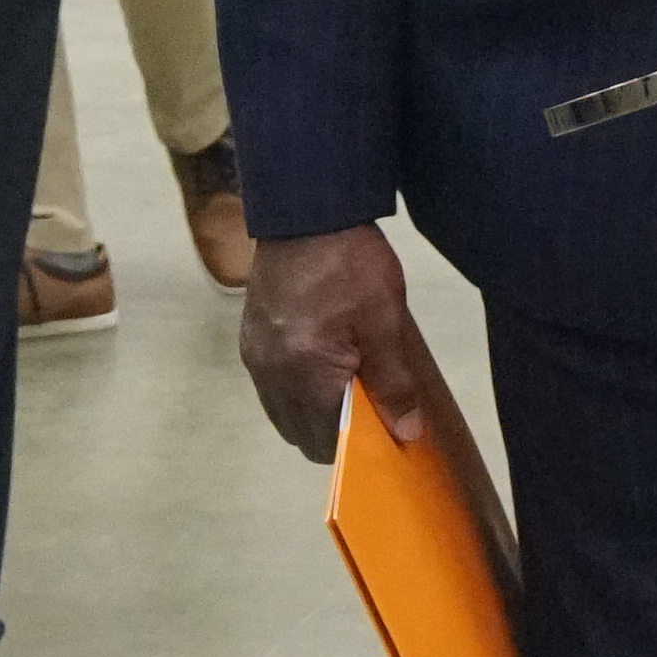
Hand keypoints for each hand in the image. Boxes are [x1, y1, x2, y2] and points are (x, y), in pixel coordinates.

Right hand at [237, 223, 446, 463]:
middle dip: (334, 433)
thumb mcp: (385, 321)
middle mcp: (270, 374)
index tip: (384, 429)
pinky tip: (322, 361)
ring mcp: (255, 357)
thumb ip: (394, 382)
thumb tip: (406, 433)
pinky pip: (272, 385)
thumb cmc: (350, 264)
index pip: (327, 442)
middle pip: (300, 435)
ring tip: (347, 381)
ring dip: (312, 411)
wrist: (305, 210)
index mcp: (304, 375)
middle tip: (369, 405)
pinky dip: (296, 388)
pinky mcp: (250, 338)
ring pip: (283, 412)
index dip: (357, 445)